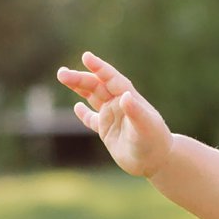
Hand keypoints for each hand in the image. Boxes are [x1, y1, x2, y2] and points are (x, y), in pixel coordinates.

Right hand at [55, 51, 174, 178]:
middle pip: (96, 86)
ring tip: (62, 76)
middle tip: (61, 73)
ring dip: (78, 87)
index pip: (111, 79)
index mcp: (128, 98)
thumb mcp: (146, 126)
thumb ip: (136, 111)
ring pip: (92, 97)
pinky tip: (76, 107)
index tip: (86, 57)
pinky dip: (84, 114)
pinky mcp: (107, 131)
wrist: (156, 161)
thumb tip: (125, 96)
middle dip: (79, 78)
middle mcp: (119, 104)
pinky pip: (92, 120)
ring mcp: (112, 116)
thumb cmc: (155, 142)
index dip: (99, 67)